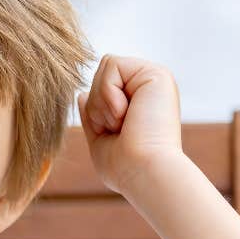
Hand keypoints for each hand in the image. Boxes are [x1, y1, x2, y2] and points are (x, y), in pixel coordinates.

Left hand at [77, 55, 184, 194]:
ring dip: (103, 103)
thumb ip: (92, 116)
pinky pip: (111, 65)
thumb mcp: (100, 140)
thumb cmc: (125, 168)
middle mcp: (150, 87)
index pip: (101, 86)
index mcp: (140, 102)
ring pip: (105, 67)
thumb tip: (81, 94)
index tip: (114, 135)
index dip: (95, 111)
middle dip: (97, 106)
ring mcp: (155, 78)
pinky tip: (126, 115)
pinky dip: (108, 95)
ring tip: (124, 124)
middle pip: (100, 74)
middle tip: (118, 129)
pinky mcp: (157, 73)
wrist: (144, 173)